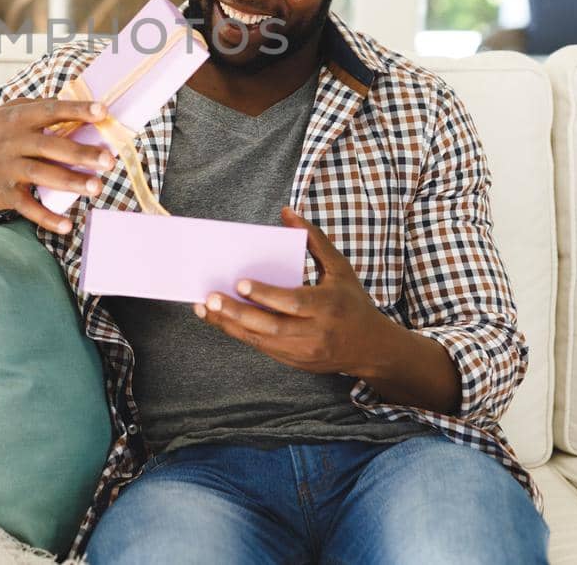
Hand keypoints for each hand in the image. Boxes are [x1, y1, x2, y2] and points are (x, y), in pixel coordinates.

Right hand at [0, 98, 115, 234]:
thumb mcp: (7, 113)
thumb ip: (40, 110)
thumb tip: (80, 110)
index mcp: (19, 118)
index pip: (52, 110)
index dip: (77, 110)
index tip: (102, 111)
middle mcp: (14, 141)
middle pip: (52, 146)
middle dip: (82, 154)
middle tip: (109, 160)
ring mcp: (8, 168)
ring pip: (43, 175)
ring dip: (71, 182)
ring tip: (97, 188)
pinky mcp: (4, 193)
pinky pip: (28, 207)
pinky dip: (47, 218)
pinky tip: (67, 225)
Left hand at [196, 206, 384, 376]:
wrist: (372, 348)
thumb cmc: (352, 302)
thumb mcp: (340, 268)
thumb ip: (314, 240)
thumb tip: (288, 212)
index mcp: (328, 306)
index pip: (293, 302)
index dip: (266, 294)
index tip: (240, 283)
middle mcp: (316, 333)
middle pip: (271, 326)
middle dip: (237, 312)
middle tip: (210, 298)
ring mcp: (305, 352)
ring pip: (261, 341)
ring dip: (230, 325)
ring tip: (205, 309)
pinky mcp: (296, 363)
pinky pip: (263, 348)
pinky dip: (240, 334)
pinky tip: (221, 320)